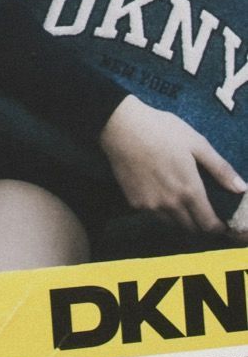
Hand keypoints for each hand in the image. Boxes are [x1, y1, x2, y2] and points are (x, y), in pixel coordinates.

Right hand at [99, 94, 246, 234]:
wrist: (120, 126)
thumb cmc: (161, 130)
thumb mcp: (196, 142)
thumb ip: (220, 168)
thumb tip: (241, 188)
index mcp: (189, 191)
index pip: (209, 225)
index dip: (219, 228)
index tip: (222, 223)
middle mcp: (170, 205)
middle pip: (192, 230)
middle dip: (202, 225)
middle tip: (204, 211)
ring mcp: (150, 206)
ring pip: (173, 225)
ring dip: (182, 220)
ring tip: (183, 203)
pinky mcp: (134, 203)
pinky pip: (154, 216)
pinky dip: (162, 212)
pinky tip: (162, 193)